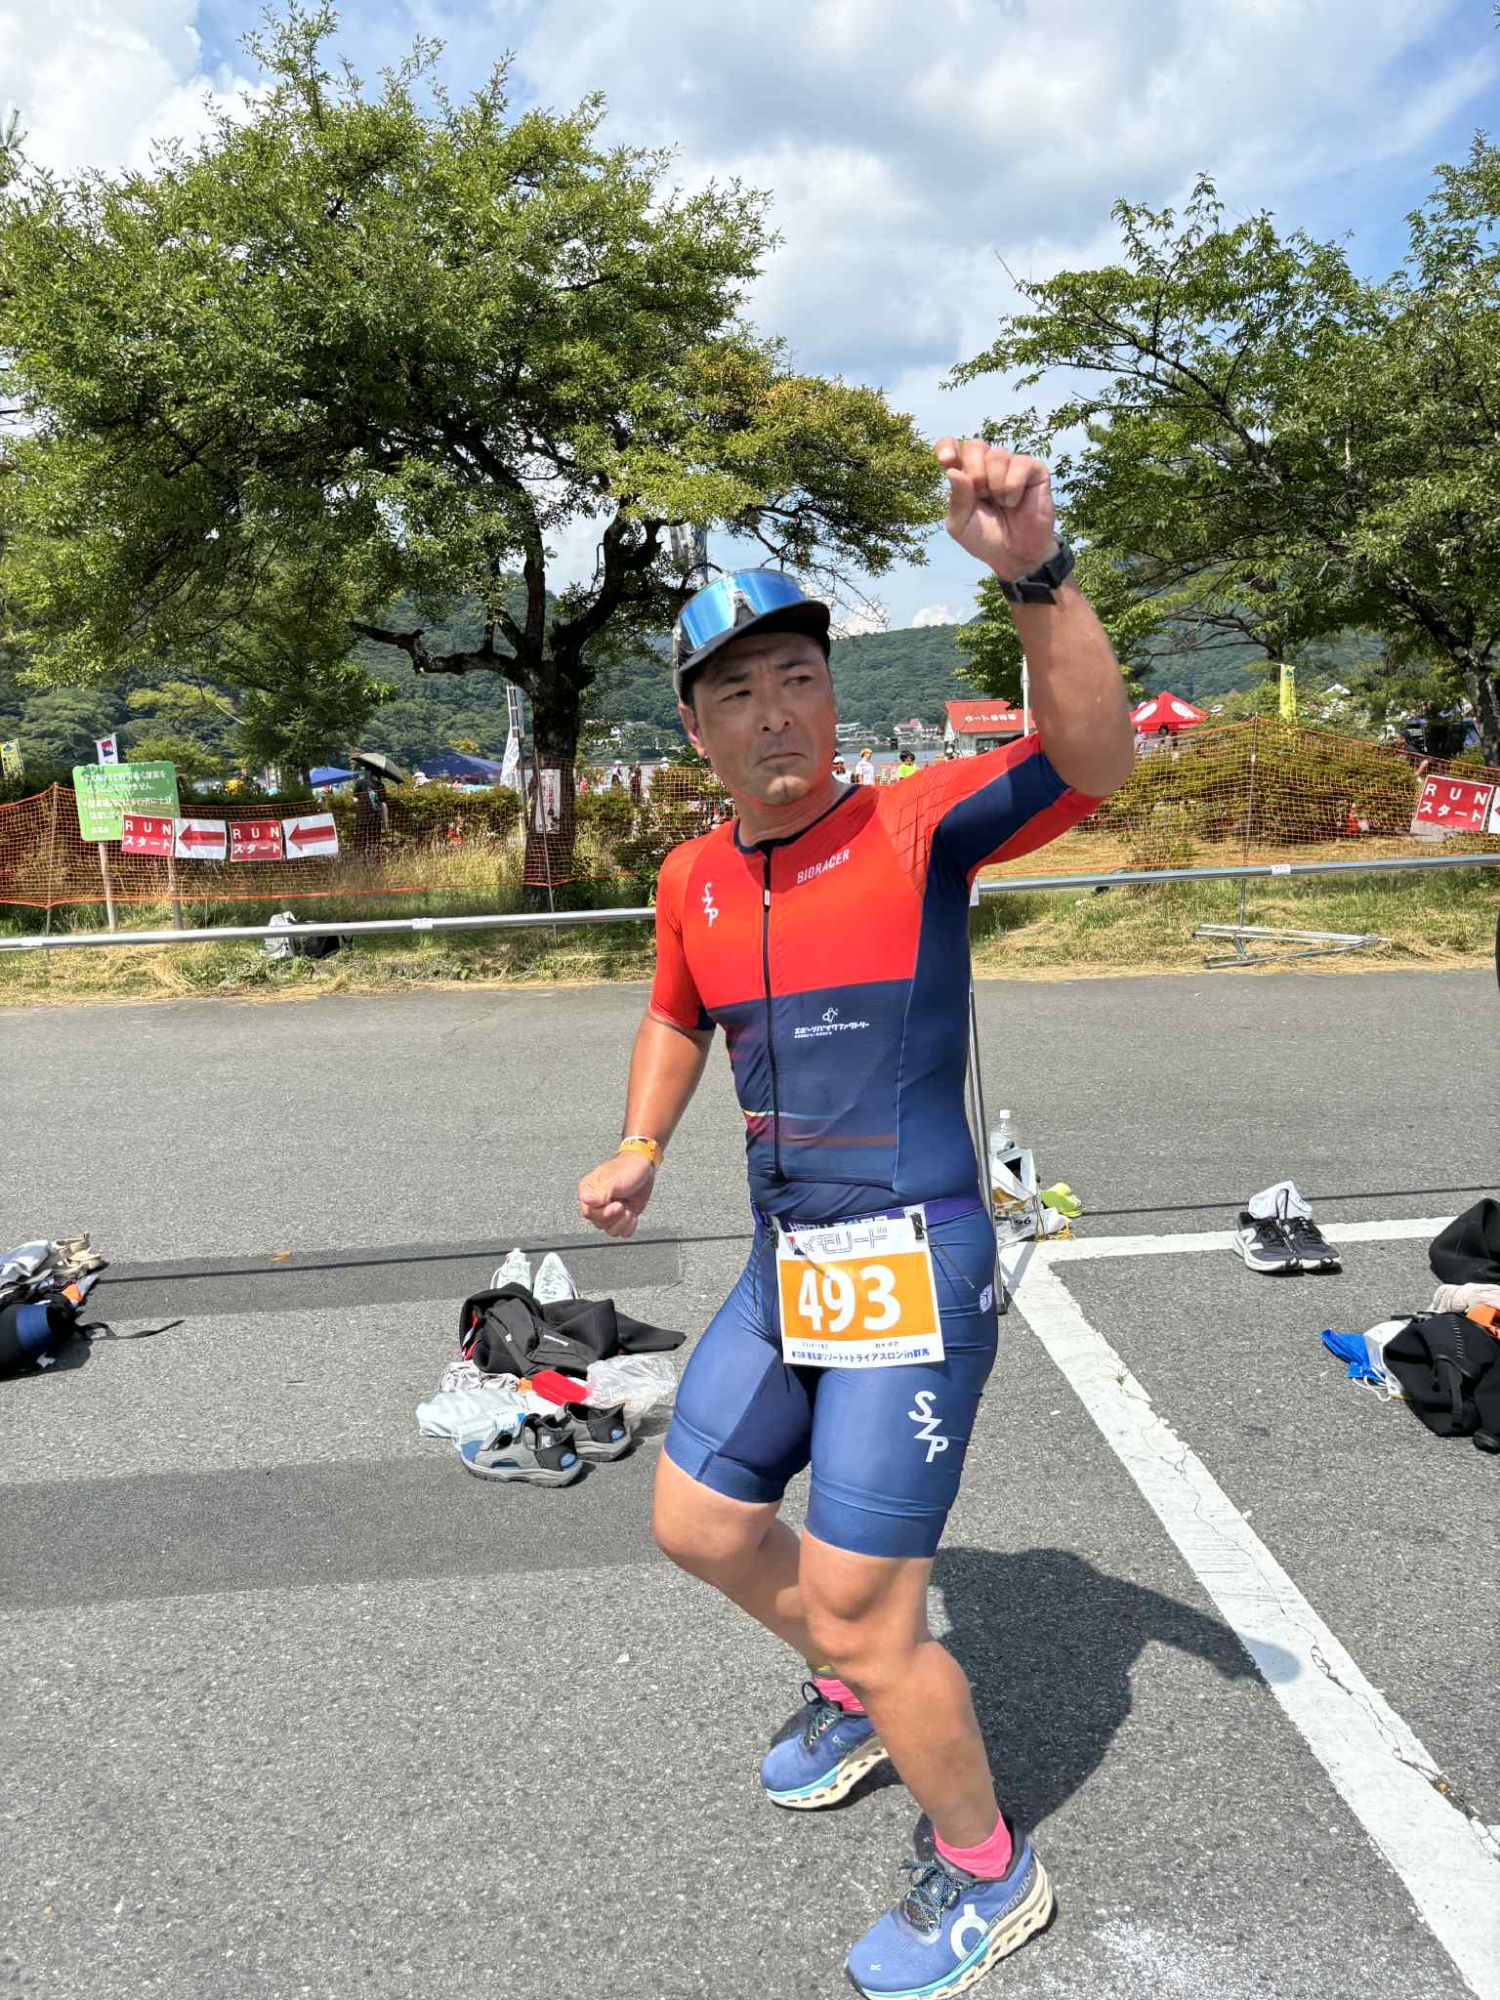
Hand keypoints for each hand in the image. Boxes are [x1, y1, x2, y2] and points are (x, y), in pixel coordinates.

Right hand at [578, 1150, 656, 1239]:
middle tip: (623, 1204)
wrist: (645, 1167)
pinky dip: (629, 1225)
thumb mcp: (614, 1181)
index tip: (618, 1204)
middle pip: (599, 1224)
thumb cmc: (628, 1169)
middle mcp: (596, 1203)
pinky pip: (621, 1232)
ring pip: (610, 1230)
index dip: (605, 1213)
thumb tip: (585, 1200)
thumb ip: (600, 1193)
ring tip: (628, 1207)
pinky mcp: (620, 1217)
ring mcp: (608, 1211)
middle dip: (616, 1216)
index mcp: (588, 1192)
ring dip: (624, 1221)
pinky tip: (632, 1212)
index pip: (589, 1213)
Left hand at [935, 438, 1057, 581]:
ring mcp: (1011, 464)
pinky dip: (1013, 487)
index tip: (946, 460)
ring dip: (996, 486)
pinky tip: (1015, 501)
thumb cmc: (986, 538)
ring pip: (997, 455)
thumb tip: (952, 470)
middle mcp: (986, 464)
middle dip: (975, 473)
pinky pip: (1020, 464)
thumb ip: (956, 499)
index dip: (946, 446)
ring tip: (1002, 503)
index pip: (950, 446)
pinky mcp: (1033, 469)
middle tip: (982, 495)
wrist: (1015, 556)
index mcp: (964, 474)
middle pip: (974, 445)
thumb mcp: (961, 525)